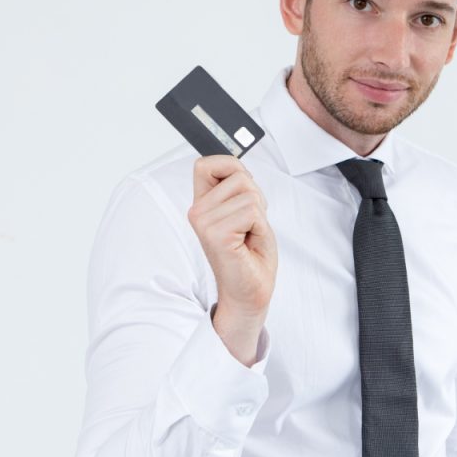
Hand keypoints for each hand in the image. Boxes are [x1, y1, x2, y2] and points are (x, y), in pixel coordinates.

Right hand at [187, 155, 276, 364]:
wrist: (251, 292)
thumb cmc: (250, 255)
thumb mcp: (246, 211)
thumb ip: (237, 187)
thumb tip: (238, 168)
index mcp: (201, 204)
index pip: (207, 163)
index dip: (232, 168)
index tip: (242, 195)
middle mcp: (197, 211)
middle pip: (239, 175)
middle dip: (256, 198)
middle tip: (249, 226)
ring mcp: (203, 222)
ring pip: (249, 193)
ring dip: (259, 215)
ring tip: (249, 236)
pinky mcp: (215, 234)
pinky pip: (251, 211)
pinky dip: (260, 226)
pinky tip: (248, 244)